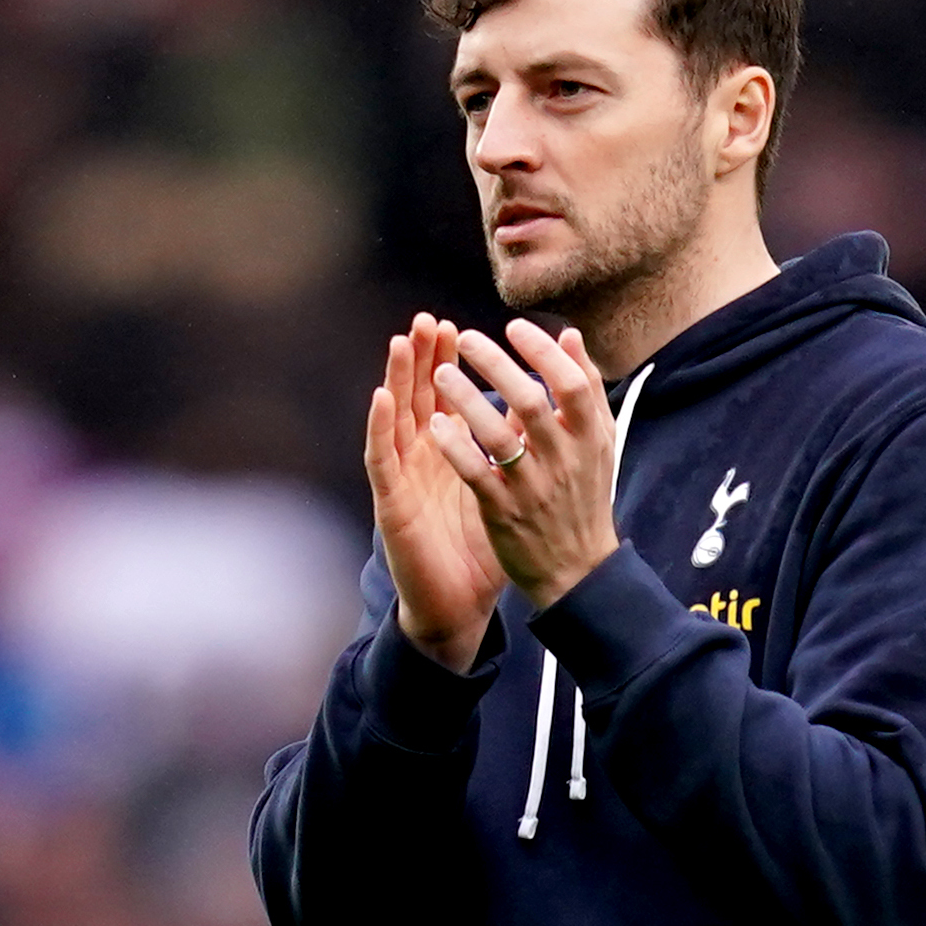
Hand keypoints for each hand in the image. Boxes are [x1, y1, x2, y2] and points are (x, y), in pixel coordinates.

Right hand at [367, 312, 506, 672]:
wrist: (458, 606)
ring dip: (396, 378)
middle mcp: (422, 461)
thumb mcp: (507, 489)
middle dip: (423, 357)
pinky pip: (381, 459)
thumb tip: (546, 410)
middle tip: (429, 319)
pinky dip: (379, 426)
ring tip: (401, 341)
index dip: (449, 362)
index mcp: (450, 454)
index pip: (447, 397)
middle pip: (419, 398)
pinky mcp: (391, 504)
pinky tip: (381, 397)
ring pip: (396, 419)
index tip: (457, 325)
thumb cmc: (481, 548)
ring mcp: (404, 479)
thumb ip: (520, 448)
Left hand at [427, 320, 618, 611]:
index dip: (542, 352)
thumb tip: (569, 334)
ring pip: (497, 435)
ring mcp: (533, 487)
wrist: (577, 571)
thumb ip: (585, 389)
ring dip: (466, 400)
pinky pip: (476, 473)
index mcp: (590, 438)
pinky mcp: (504, 512)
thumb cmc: (583, 498)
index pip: (572, 383)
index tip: (512, 328)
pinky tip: (436, 424)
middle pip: (531, 402)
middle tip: (467, 339)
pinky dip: (456, 447)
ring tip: (441, 374)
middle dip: (496, 365)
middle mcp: (564, 460)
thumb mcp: (597, 444)